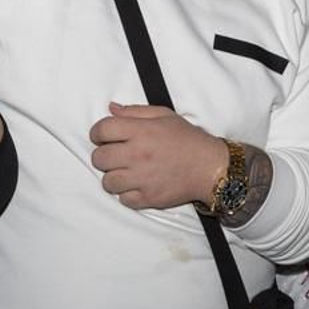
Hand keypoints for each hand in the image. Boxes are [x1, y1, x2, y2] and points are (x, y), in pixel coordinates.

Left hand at [89, 103, 225, 210]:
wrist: (210, 167)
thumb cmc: (188, 140)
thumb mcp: (164, 115)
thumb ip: (135, 111)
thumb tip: (111, 109)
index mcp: (141, 131)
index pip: (102, 130)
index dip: (98, 132)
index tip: (104, 136)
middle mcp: (138, 155)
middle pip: (99, 158)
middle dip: (103, 155)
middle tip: (116, 155)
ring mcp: (142, 179)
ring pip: (107, 182)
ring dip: (113, 176)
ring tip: (126, 172)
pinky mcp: (148, 198)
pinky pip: (123, 199)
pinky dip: (127, 194)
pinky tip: (137, 185)